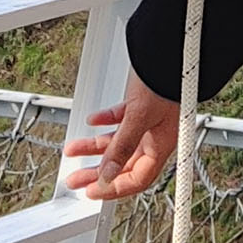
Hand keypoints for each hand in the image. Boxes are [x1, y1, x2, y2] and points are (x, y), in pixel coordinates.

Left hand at [63, 76, 178, 201]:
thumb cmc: (164, 80)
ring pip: (117, 142)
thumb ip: (122, 146)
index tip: (92, 191)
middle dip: (97, 172)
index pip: (137, 179)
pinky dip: (105, 121)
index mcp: (161, 146)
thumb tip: (107, 174)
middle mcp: (155, 137)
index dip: (114, 188)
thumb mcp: (139, 116)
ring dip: (94, 147)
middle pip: (124, 164)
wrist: (169, 51)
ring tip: (74, 149)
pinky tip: (93, 120)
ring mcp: (149, 122)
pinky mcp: (142, 105)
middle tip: (76, 179)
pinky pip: (120, 119)